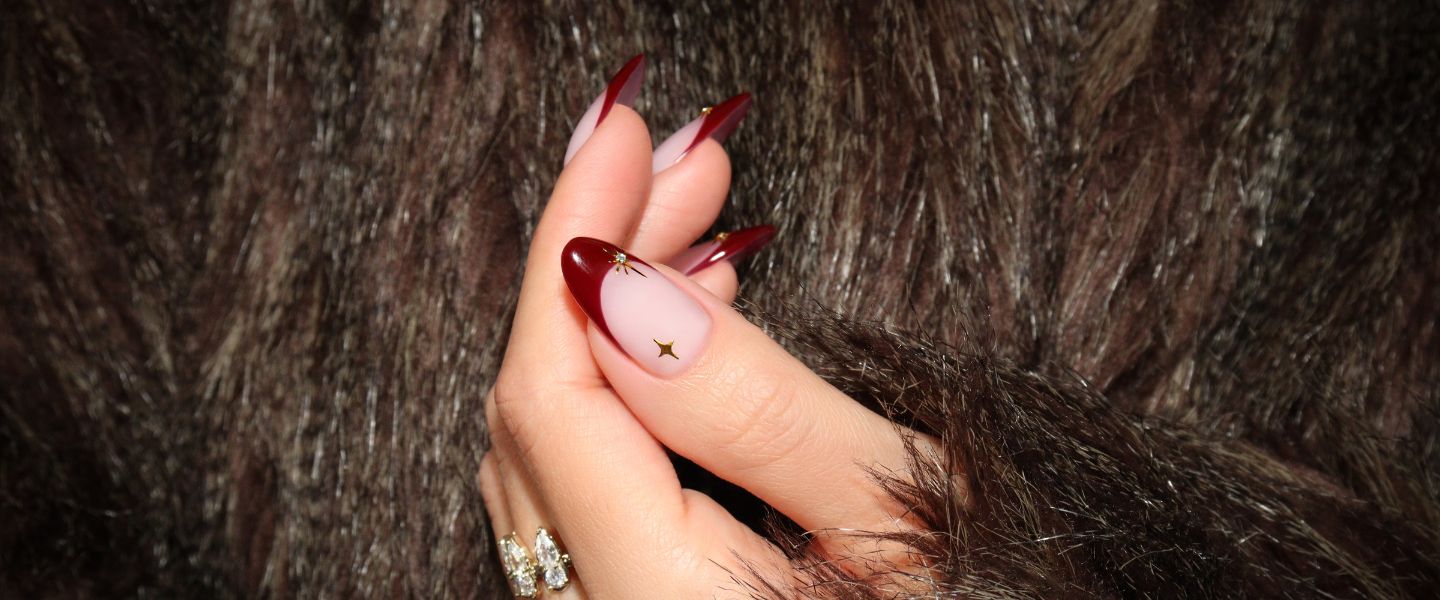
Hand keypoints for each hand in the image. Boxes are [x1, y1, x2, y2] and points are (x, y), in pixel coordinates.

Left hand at [479, 56, 941, 597]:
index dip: (573, 247)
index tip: (626, 143)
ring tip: (697, 229)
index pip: (554, 399)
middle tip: (686, 164)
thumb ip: (758, 415)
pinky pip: (595, 482)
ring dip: (612, 317)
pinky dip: (629, 386)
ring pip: (561, 444)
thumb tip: (627, 288)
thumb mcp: (913, 518)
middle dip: (601, 263)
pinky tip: (690, 328)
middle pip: (542, 413)